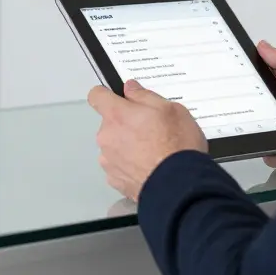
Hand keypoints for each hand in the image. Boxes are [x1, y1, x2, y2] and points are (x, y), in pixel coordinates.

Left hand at [88, 79, 206, 201]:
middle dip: (125, 124)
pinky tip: (148, 168)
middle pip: (109, 124)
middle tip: (150, 131)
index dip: (106, 95)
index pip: (96, 96)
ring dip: (126, 146)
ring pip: (113, 146)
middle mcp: (106, 136)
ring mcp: (108, 161)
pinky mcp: (114, 181)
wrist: (180, 186)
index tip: (119, 99)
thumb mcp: (170, 109)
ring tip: (152, 153)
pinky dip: (129, 166)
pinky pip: (118, 167)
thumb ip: (144, 96)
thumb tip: (130, 88)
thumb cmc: (177, 144)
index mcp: (116, 115)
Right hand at [256, 40, 275, 167]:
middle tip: (249, 112)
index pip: (266, 79)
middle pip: (260, 106)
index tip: (236, 78)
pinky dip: (274, 154)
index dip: (251, 78)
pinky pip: (273, 152)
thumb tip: (263, 46)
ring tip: (269, 135)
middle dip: (250, 109)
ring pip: (262, 130)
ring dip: (261, 134)